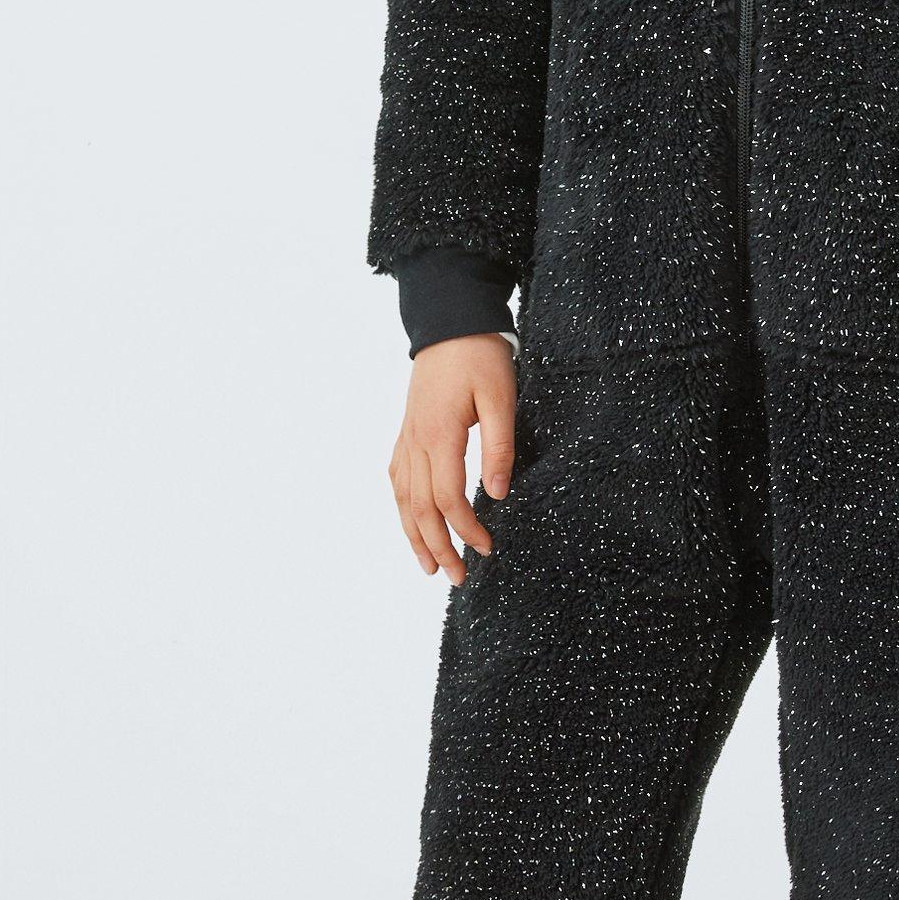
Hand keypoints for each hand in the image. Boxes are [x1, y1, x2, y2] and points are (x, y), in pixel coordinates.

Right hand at [389, 336, 517, 583]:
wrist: (450, 321)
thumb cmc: (480, 356)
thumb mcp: (501, 398)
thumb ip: (499, 447)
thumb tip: (499, 496)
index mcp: (439, 435)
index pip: (447, 498)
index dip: (466, 529)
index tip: (488, 548)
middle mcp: (415, 441)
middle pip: (419, 508)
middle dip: (438, 547)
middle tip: (458, 578)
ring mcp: (406, 436)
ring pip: (402, 498)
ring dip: (414, 536)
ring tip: (428, 566)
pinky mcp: (407, 431)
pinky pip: (397, 478)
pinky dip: (402, 507)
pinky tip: (410, 521)